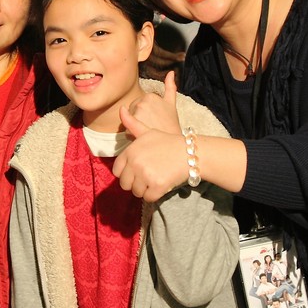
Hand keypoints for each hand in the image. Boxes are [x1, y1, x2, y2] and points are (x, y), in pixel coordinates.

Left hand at [113, 72, 187, 202]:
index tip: (137, 170)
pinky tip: (161, 185)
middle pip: (125, 184)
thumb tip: (121, 109)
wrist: (190, 152)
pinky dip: (154, 194)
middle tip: (148, 176)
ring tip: (156, 178)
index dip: (126, 173)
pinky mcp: (157, 186)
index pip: (117, 171)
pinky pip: (148, 198)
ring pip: (136, 192)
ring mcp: (146, 175)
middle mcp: (135, 163)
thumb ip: (132, 124)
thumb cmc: (167, 142)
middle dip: (135, 183)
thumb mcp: (148, 131)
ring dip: (145, 189)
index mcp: (130, 151)